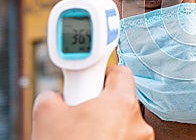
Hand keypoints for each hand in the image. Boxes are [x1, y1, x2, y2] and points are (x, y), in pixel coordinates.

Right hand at [31, 66, 153, 139]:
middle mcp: (138, 123)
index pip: (122, 72)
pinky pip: (126, 139)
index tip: (94, 80)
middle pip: (122, 100)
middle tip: (83, 113)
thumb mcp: (47, 116)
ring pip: (124, 123)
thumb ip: (54, 95)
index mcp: (122, 103)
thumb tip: (56, 97)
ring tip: (86, 136)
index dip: (104, 73)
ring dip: (107, 125)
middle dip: (102, 104)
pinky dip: (113, 139)